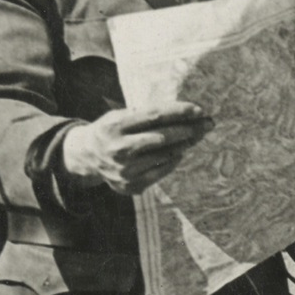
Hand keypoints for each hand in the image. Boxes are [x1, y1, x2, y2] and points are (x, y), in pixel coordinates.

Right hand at [61, 103, 211, 195]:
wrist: (87, 156)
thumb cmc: (111, 130)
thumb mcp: (119, 116)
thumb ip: (145, 114)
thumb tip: (184, 112)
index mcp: (115, 126)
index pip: (154, 116)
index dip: (178, 112)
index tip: (198, 109)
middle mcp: (119, 149)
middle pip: (163, 137)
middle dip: (188, 129)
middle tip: (207, 124)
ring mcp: (125, 170)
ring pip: (165, 155)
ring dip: (185, 144)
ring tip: (197, 135)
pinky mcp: (131, 185)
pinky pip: (161, 171)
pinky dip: (173, 160)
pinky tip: (181, 151)